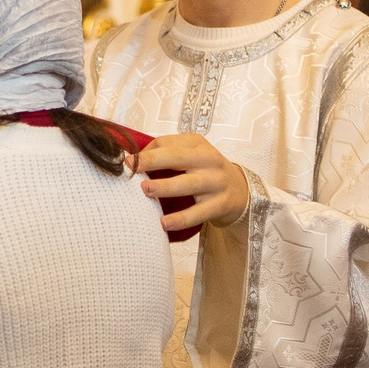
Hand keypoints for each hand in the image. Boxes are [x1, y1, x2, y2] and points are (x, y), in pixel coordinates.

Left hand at [135, 132, 250, 234]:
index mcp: (197, 145)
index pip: (169, 144)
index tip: (128, 161)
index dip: (148, 152)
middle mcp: (209, 160)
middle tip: (133, 170)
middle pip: (179, 158)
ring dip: (166, 187)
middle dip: (154, 162)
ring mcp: (217, 182)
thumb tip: (134, 159)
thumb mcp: (190, 154)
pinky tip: (164, 223)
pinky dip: (181, 219)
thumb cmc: (204, 171)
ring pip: (189, 184)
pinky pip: (199, 213)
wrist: (240, 190)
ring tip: (146, 191)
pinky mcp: (221, 204)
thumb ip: (165, 153)